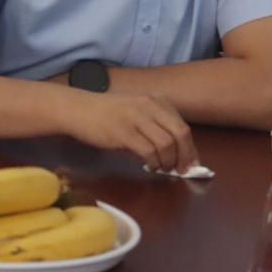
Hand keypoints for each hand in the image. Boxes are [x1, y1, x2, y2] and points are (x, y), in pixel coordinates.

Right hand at [60, 91, 199, 172]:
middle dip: (185, 156)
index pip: (183, 125)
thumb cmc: (108, 113)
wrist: (79, 109)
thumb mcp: (137, 109)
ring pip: (166, 143)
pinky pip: (148, 151)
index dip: (190, 148)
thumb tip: (178, 149)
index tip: (192, 164)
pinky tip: (150, 166)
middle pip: (180, 133)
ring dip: (169, 161)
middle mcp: (150, 105)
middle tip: (182, 171)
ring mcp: (136, 117)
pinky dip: (154, 162)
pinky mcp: (123, 132)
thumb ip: (157, 123)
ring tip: (163, 168)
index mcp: (157, 100)